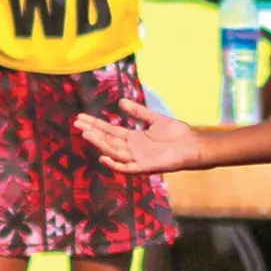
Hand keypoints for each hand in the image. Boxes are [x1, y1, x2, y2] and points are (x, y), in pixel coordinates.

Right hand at [73, 98, 198, 174]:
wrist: (192, 144)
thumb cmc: (176, 133)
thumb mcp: (153, 118)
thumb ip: (137, 112)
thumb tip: (120, 102)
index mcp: (133, 138)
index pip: (109, 131)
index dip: (95, 125)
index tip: (81, 118)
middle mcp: (132, 149)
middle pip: (108, 140)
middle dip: (93, 132)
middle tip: (77, 124)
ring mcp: (137, 159)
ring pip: (113, 151)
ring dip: (100, 143)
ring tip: (86, 134)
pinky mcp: (144, 167)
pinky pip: (126, 168)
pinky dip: (115, 164)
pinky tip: (103, 156)